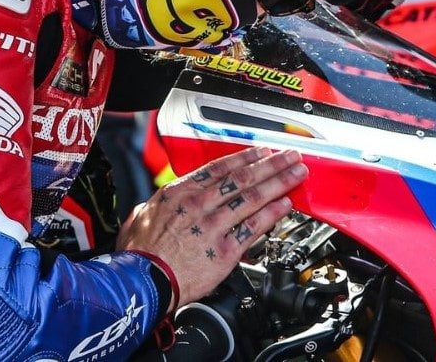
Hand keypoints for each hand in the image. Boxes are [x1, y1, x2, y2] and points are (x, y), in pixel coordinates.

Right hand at [118, 146, 307, 307]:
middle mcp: (200, 205)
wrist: (142, 283)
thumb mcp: (140, 217)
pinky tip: (285, 206)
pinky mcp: (224, 251)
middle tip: (290, 156)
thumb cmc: (139, 255)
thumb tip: (155, 205)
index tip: (261, 151)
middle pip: (243, 178)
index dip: (245, 158)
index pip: (220, 168)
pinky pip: (253, 228)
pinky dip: (271, 215)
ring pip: (253, 198)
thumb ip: (153, 207)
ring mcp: (214, 226)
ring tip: (296, 175)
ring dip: (279, 183)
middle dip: (271, 165)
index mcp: (180, 193)